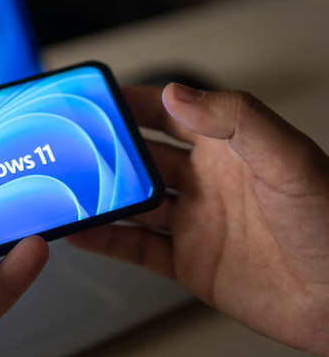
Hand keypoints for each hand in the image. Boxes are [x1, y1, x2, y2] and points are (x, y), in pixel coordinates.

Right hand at [68, 83, 328, 356]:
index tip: (96, 97)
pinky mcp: (190, 263)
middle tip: (69, 146)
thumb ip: (235, 119)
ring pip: (133, 202)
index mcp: (230, 147)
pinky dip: (107, 241)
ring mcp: (196, 222)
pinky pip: (137, 248)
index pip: (169, 113)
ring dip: (101, 196)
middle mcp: (208, 182)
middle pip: (142, 157)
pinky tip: (82, 232)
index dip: (132, 102)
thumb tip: (177, 94)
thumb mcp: (290, 159)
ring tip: (66, 189)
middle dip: (105, 150)